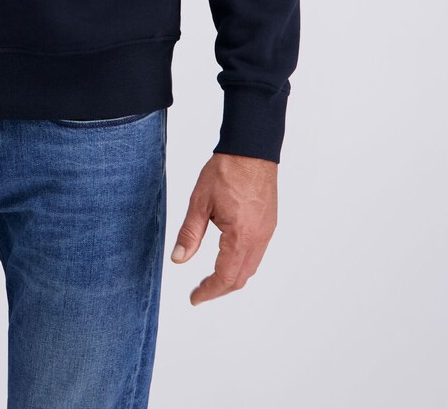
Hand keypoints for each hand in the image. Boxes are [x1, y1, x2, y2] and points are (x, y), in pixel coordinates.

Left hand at [170, 151, 277, 305]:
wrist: (252, 149)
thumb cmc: (226, 170)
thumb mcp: (200, 202)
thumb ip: (190, 233)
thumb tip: (178, 259)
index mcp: (241, 235)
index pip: (226, 276)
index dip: (209, 291)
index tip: (195, 298)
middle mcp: (258, 238)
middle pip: (241, 277)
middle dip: (220, 289)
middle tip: (199, 292)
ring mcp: (267, 231)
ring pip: (251, 267)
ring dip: (232, 277)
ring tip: (211, 278)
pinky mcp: (269, 223)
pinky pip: (257, 253)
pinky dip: (242, 263)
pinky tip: (228, 257)